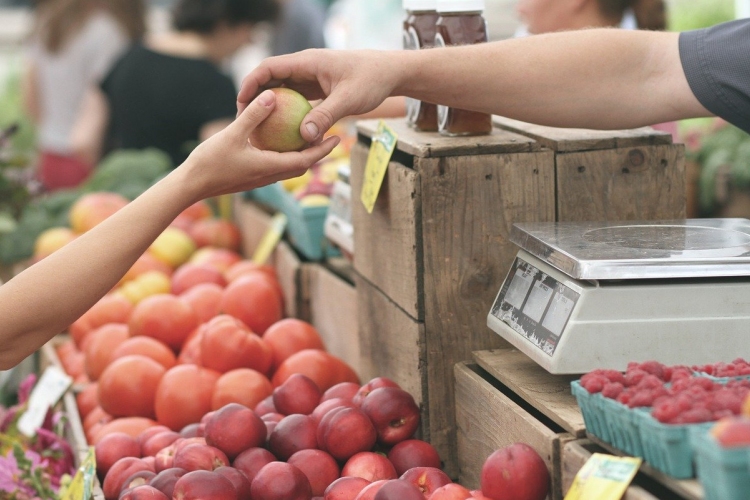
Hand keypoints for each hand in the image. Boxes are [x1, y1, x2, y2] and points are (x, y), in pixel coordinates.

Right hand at [183, 89, 339, 201]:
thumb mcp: (232, 134)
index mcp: (270, 167)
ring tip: (309, 136)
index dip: (323, 150)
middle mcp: (269, 176)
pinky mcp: (250, 177)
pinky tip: (278, 140)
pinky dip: (284, 154)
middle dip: (318, 152)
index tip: (337, 138)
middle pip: (301, 165)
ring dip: (302, 154)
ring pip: (288, 166)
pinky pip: (274, 165)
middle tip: (330, 136)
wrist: (190, 186)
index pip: (306, 160)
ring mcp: (259, 178)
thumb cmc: (210, 162)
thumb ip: (253, 115)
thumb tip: (272, 95)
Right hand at [237, 49, 399, 142]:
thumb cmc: (371, 80)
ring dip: (270, 106)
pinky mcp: (317, 88)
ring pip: (282, 90)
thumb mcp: (348, 100)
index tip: (241, 103)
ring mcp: (311, 77)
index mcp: (307, 62)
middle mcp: (305, 67)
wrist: (390, 73)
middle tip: (243, 120)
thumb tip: (304, 137)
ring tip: (258, 128)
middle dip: (255, 97)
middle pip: (271, 79)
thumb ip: (325, 116)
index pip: (269, 67)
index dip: (251, 83)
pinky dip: (287, 113)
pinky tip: (282, 132)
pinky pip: (296, 99)